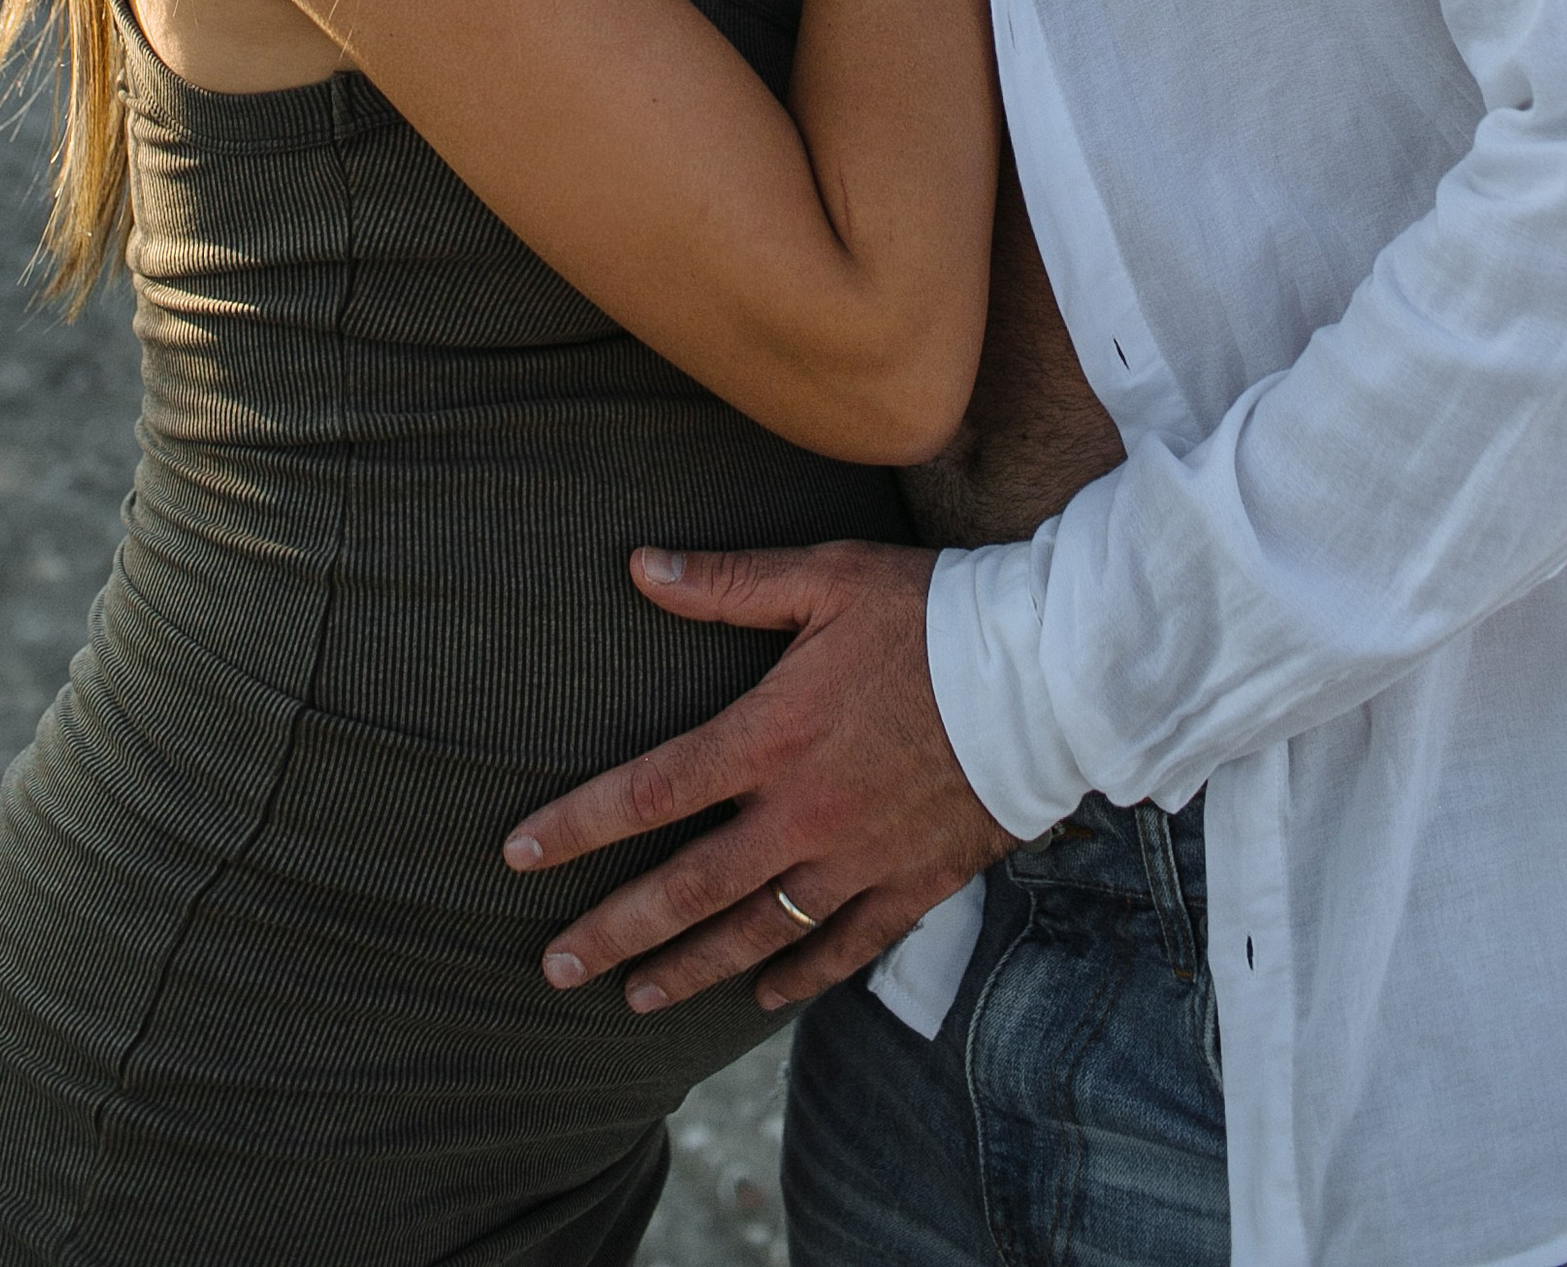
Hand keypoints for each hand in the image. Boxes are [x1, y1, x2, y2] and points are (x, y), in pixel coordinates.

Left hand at [500, 539, 1016, 1012]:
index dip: (579, 825)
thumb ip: (726, 583)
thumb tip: (636, 567)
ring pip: (755, 933)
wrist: (1050, 673)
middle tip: (553, 970)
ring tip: (634, 1000)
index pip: (651, 792)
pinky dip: (797, 978)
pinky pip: (843, 950)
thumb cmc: (931, 611)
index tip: (516, 855)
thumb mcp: (825, 577)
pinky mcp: (912, 884)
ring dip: (688, 971)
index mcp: (770, 736)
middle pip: (687, 889)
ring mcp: (857, 860)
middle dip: (613, 933)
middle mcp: (802, 814)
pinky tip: (760, 998)